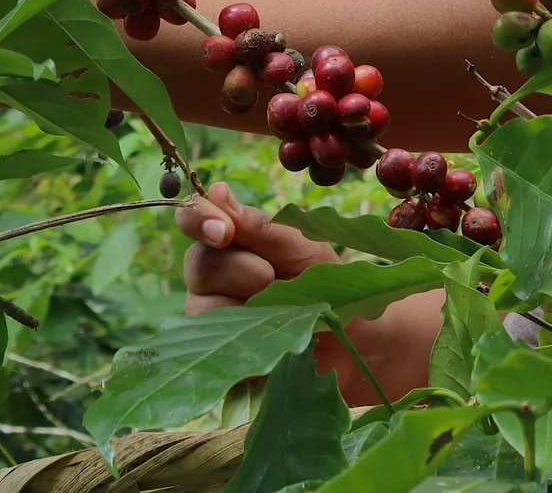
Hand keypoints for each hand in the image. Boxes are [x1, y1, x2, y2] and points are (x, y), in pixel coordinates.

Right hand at [175, 183, 443, 404]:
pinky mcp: (223, 358)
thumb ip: (260, 226)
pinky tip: (272, 338)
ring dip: (246, 307)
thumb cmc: (329, 281)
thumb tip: (217, 193)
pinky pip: (216, 349)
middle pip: (198, 264)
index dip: (199, 219)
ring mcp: (214, 319)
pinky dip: (246, 340)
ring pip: (203, 308)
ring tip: (283, 311)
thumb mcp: (304, 247)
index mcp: (230, 240)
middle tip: (271, 277)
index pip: (193, 220)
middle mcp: (213, 276)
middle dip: (238, 268)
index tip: (223, 230)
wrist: (357, 336)